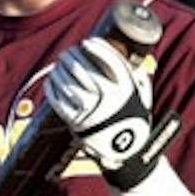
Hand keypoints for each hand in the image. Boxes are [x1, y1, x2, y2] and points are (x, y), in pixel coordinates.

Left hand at [44, 36, 152, 174]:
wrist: (125, 153)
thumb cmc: (133, 120)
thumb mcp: (142, 97)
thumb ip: (138, 78)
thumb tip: (134, 60)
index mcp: (125, 88)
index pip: (108, 60)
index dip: (96, 48)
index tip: (87, 42)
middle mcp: (107, 97)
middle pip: (83, 68)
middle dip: (72, 56)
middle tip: (68, 52)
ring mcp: (90, 110)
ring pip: (68, 82)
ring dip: (60, 70)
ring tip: (59, 64)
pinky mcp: (76, 122)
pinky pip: (59, 100)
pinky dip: (53, 88)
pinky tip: (52, 80)